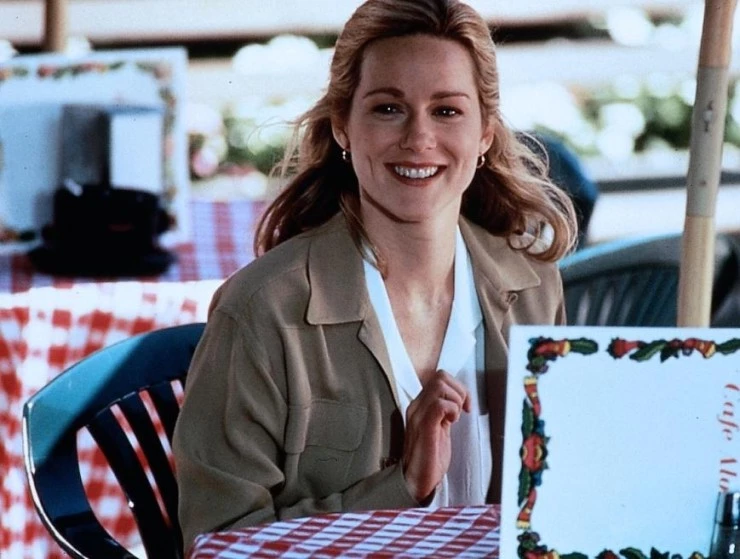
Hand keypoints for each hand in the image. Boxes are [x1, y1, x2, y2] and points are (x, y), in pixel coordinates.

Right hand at [401, 370, 470, 502]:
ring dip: (456, 400)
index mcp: (420, 406)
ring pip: (440, 386)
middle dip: (459, 391)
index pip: (439, 378)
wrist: (416, 482)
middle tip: (462, 411)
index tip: (466, 406)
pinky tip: (451, 423)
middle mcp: (416, 406)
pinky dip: (452, 410)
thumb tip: (459, 399)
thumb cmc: (429, 458)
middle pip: (441, 377)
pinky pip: (439, 405)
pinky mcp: (424, 427)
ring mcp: (418, 415)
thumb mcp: (440, 428)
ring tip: (455, 418)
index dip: (458, 388)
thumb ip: (445, 412)